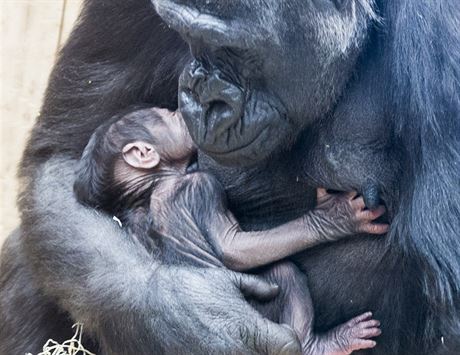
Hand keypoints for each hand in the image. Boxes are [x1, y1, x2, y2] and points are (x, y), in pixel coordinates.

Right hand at [150, 265, 301, 354]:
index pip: (291, 349)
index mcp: (248, 332)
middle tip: (255, 342)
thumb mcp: (223, 280)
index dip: (288, 342)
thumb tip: (274, 290)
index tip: (278, 335)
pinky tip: (210, 349)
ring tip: (231, 346)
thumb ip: (255, 287)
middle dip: (268, 353)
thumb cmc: (182, 288)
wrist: (136, 302)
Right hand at [309, 188, 388, 241]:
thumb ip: (324, 184)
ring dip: (381, 209)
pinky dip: (382, 228)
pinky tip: (388, 226)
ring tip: (383, 207)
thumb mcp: (321, 195)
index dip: (366, 186)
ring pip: (374, 213)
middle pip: (369, 200)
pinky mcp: (358, 228)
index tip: (372, 183)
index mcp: (345, 198)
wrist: (317, 227)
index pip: (359, 189)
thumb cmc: (320, 211)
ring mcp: (356, 218)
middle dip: (376, 197)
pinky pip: (373, 229)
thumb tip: (323, 173)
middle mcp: (352, 208)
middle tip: (382, 194)